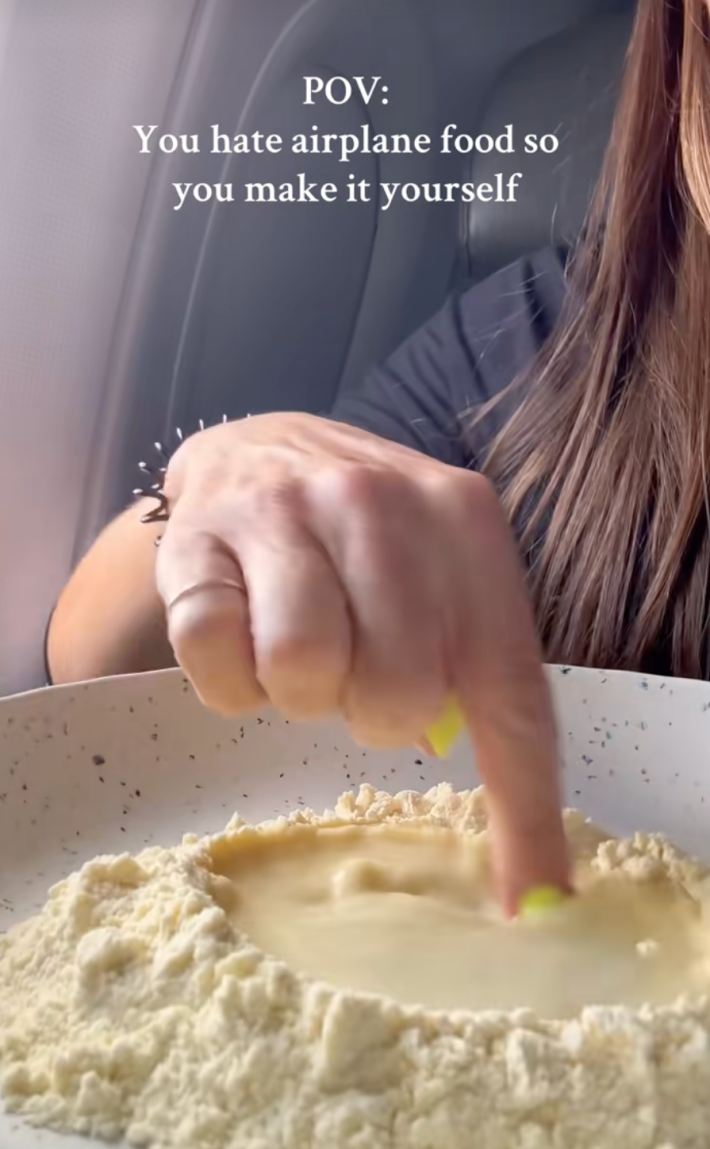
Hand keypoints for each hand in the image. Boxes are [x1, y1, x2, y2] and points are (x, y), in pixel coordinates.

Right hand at [156, 413, 569, 911]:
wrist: (262, 445)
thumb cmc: (366, 538)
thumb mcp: (444, 575)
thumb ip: (477, 672)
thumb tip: (502, 824)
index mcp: (466, 523)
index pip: (510, 687)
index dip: (522, 804)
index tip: (530, 898)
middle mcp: (380, 505)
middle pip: (399, 693)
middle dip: (373, 712)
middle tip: (355, 670)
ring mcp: (284, 513)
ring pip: (303, 672)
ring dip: (300, 692)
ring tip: (301, 648)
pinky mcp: (198, 537)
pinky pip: (215, 659)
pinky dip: (229, 682)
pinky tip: (242, 635)